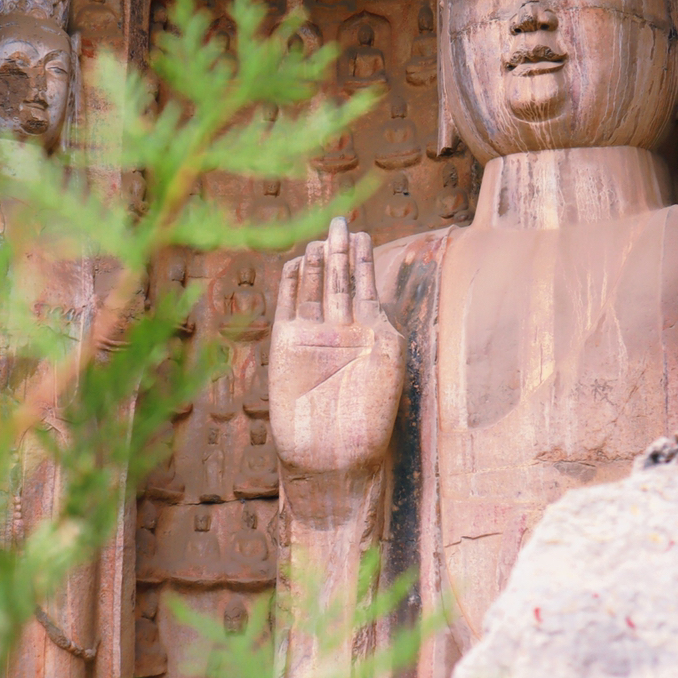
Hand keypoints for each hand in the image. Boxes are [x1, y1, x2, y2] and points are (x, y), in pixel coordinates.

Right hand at [269, 217, 405, 479]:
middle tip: (339, 222)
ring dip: (317, 262)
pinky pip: (288, 306)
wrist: (332, 455)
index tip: (363, 234)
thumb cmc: (370, 418)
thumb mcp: (390, 363)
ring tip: (320, 237)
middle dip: (340, 251)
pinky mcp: (287, 344)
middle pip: (339, 280)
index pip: (365, 285)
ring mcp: (313, 335)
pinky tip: (295, 262)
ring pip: (314, 288)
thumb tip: (381, 300)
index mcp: (371, 333)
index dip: (364, 259)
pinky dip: (291, 283)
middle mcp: (341, 330)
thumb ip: (384, 327)